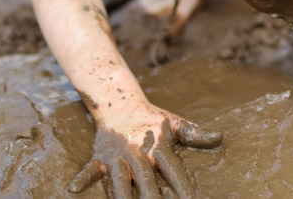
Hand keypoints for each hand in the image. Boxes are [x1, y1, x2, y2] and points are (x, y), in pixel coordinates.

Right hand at [68, 112, 221, 198]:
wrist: (121, 103)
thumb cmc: (153, 120)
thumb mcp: (175, 124)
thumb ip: (195, 134)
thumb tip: (220, 137)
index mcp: (159, 147)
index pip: (174, 170)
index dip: (182, 186)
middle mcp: (139, 154)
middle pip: (146, 181)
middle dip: (152, 198)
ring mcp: (118, 157)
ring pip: (119, 181)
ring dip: (121, 196)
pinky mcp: (100, 158)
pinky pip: (89, 170)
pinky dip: (82, 178)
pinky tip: (73, 188)